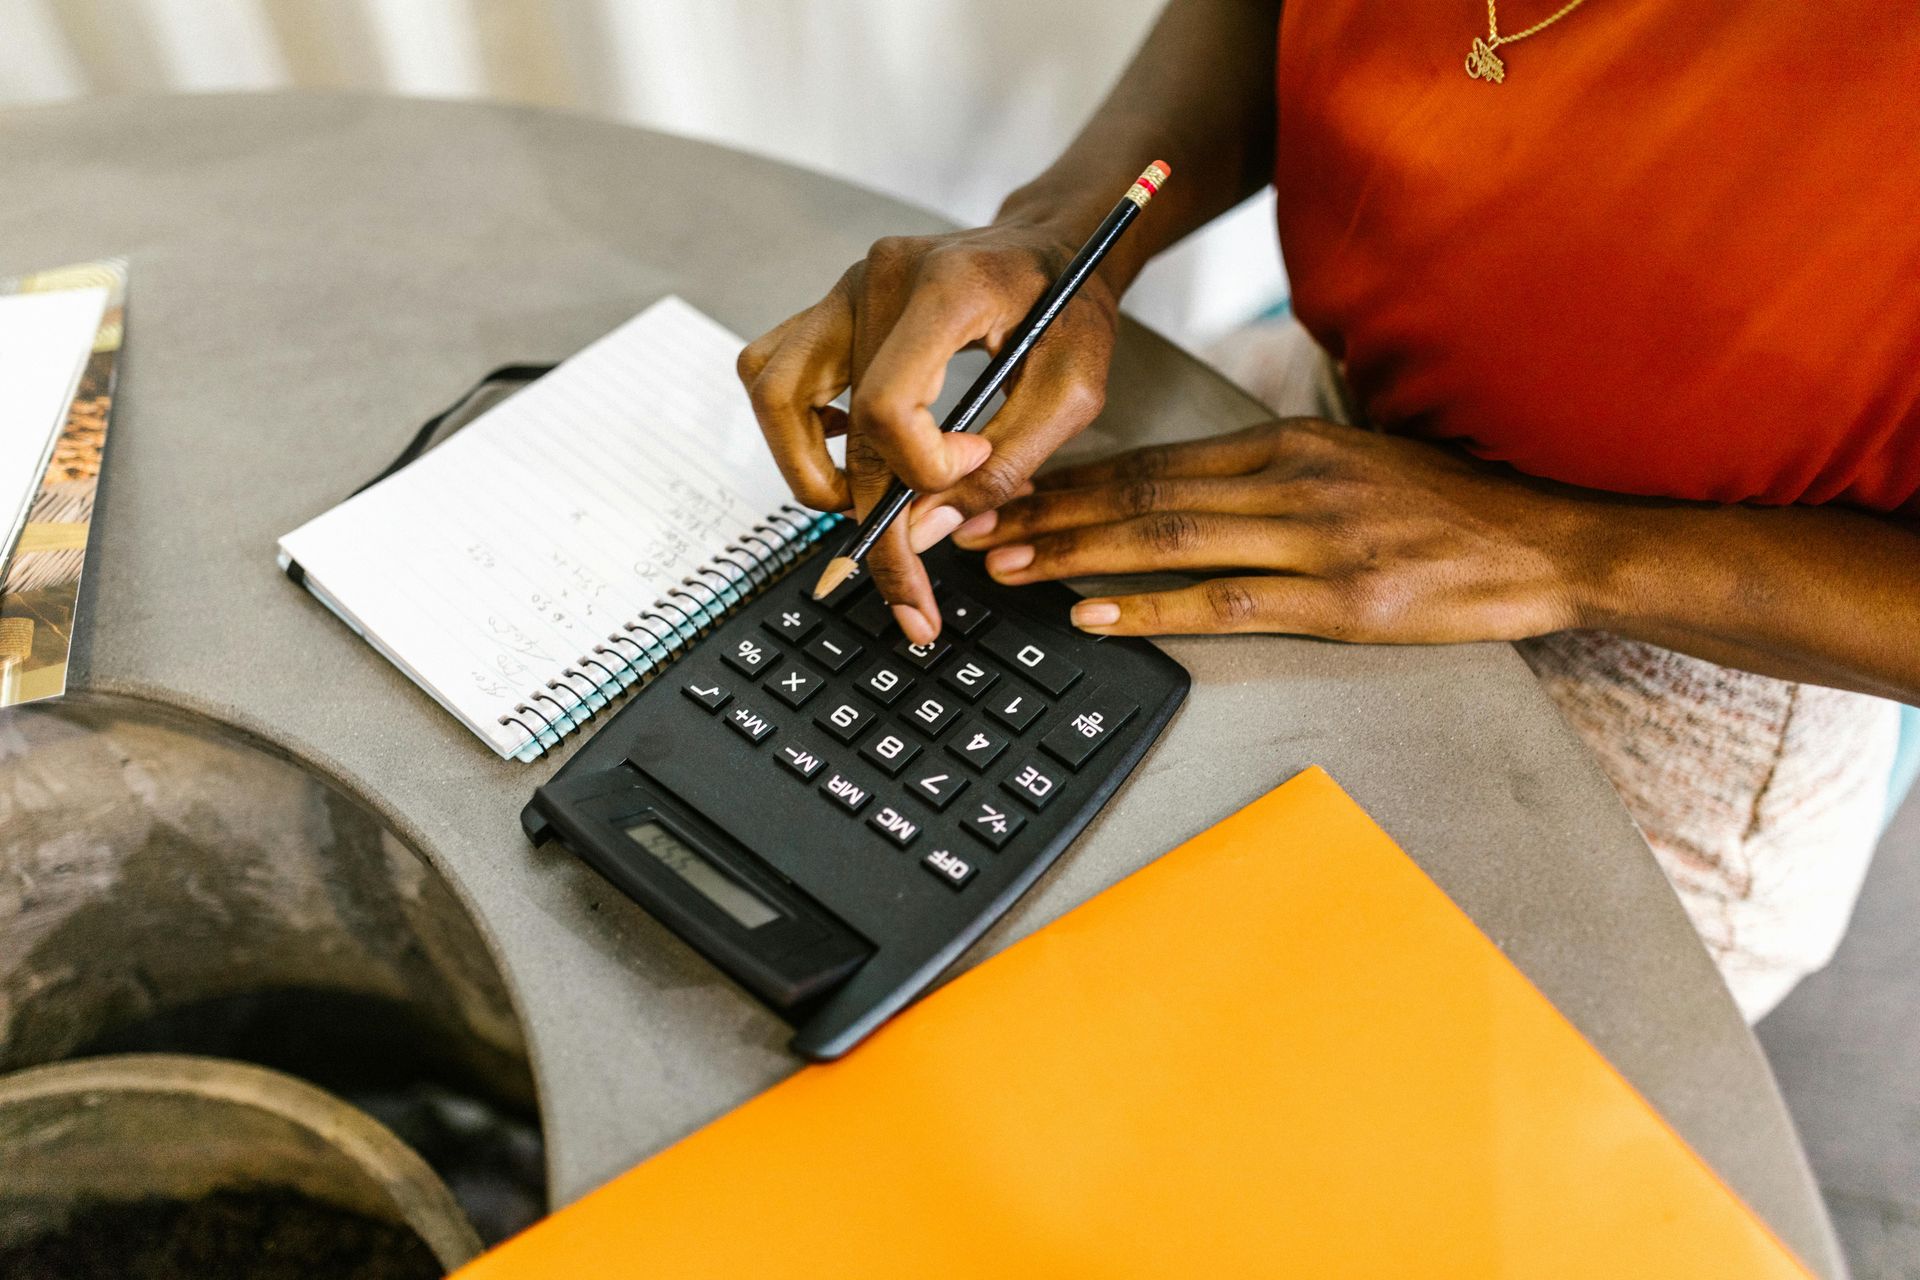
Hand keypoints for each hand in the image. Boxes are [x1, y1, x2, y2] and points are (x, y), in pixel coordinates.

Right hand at [736, 222, 1118, 641]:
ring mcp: (843, 288)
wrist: (1054, 244)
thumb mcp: (1072, 391)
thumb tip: (925, 534)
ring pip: (773, 393)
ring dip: (807, 470)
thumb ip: (1005, 466)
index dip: (921, 467)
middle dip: (872, 520)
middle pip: (839, 423)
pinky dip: (796, 427)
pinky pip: (771, 372)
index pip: (888, 405)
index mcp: (945, 289)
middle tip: (908, 589)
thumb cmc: (1069, 307)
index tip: (970, 466)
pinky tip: (849, 450)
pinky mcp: (830, 306)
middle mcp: (877, 278)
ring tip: (862, 510)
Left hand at [952, 418, 1592, 641]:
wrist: (1547, 545)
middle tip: (974, 528)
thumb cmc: (1446, 507)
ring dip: (1076, 556)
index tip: (1008, 492)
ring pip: (1170, 541)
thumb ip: (1271, 471)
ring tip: (1008, 567)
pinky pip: (1228, 603)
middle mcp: (1294, 481)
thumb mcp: (1354, 460)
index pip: (1155, 459)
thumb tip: (1183, 489)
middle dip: (1048, 513)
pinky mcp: (1343, 603)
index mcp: (1290, 443)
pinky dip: (1152, 608)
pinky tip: (1095, 614)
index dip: (1071, 479)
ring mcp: (1318, 541)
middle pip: (1144, 495)